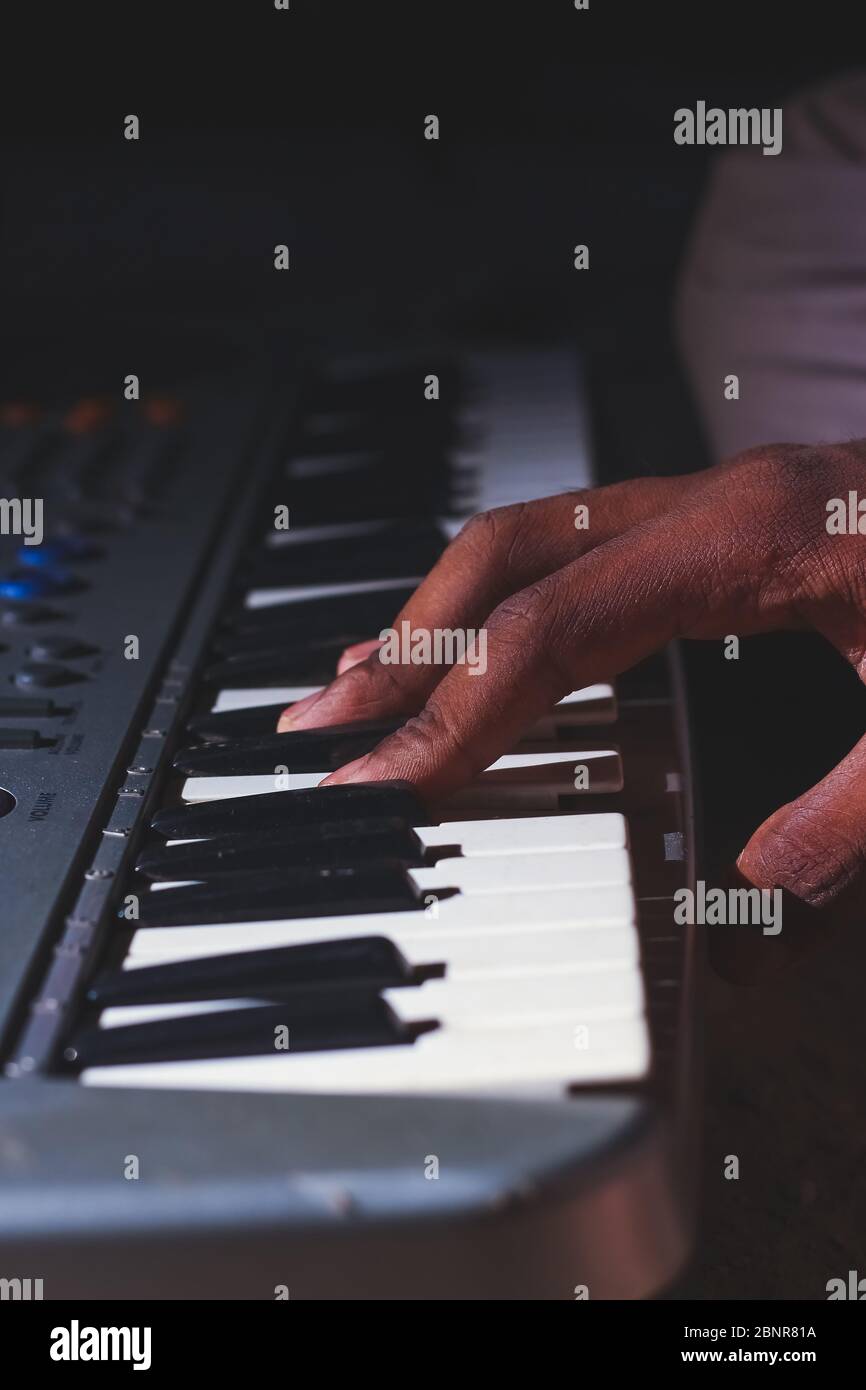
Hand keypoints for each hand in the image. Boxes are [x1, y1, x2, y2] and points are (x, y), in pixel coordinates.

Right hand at [278, 444, 865, 929]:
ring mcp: (711, 495)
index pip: (553, 632)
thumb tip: (758, 878)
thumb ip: (856, 800)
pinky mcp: (720, 512)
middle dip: (403, 644)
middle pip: (507, 558)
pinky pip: (575, 538)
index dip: (457, 710)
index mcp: (753, 541)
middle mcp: (711, 502)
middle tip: (323, 720)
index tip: (386, 780)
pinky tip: (470, 634)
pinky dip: (499, 592)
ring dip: (435, 608)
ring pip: (529, 535)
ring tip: (361, 679)